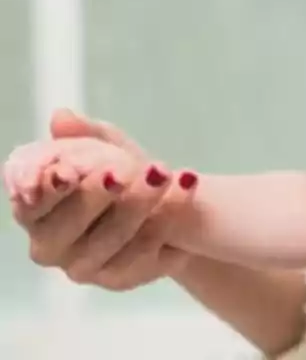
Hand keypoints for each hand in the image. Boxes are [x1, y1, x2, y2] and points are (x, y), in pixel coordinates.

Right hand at [11, 109, 197, 290]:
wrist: (164, 204)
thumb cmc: (120, 173)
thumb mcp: (105, 147)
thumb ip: (84, 134)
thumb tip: (61, 117)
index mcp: (35, 212)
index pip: (31, 206)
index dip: (50, 190)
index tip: (70, 172)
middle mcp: (51, 246)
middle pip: (67, 227)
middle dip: (97, 195)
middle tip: (126, 169)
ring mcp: (86, 267)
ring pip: (109, 241)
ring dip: (139, 205)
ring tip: (167, 173)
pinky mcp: (123, 278)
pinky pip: (144, 257)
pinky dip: (168, 221)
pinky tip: (185, 192)